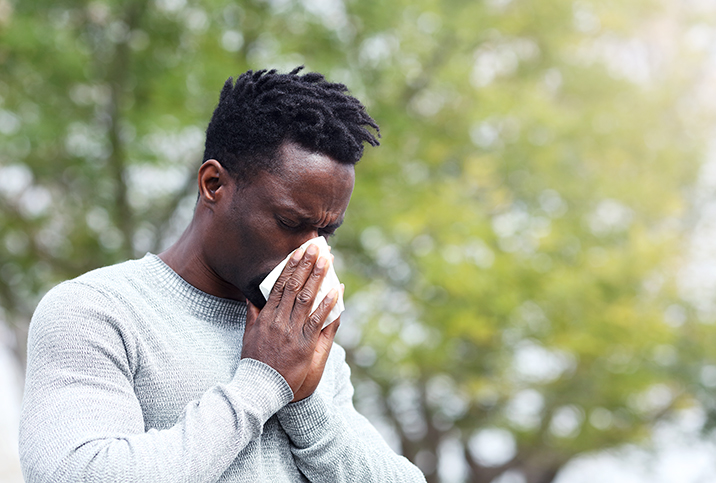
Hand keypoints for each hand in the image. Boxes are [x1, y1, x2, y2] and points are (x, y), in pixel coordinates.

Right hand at [242, 244, 339, 398]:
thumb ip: (253, 315)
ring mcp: (291, 332)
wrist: (259, 386)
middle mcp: (278, 320)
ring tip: (328, 261)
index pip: (280, 285)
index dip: (291, 266)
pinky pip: (317, 320)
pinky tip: (335, 290)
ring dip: (318, 277)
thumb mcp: (248, 335)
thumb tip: (251, 298)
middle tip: (317, 247)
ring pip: (306, 298)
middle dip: (307, 265)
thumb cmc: (255, 362)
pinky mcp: (304, 344)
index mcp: (266, 316)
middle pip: (294, 286)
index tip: (300, 251)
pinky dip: (326, 304)